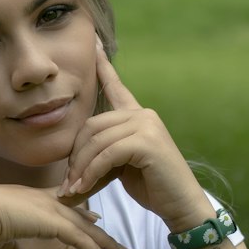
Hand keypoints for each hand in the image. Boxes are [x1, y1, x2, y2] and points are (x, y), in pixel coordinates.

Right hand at [0, 182, 130, 248]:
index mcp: (33, 200)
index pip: (64, 204)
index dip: (81, 211)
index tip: (95, 216)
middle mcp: (46, 201)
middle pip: (82, 218)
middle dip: (101, 232)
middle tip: (118, 244)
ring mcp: (51, 210)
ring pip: (87, 229)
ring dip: (106, 244)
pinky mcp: (53, 222)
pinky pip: (80, 239)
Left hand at [57, 42, 211, 229]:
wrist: (181, 206)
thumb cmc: (152, 188)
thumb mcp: (120, 170)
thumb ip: (98, 161)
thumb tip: (66, 181)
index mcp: (137, 116)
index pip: (115, 87)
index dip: (102, 67)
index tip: (93, 43)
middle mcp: (143, 115)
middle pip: (91, 126)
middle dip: (75, 157)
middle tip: (67, 184)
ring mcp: (146, 125)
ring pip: (97, 141)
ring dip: (81, 170)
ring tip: (73, 191)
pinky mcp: (147, 141)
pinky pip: (107, 154)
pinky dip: (92, 173)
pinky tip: (84, 188)